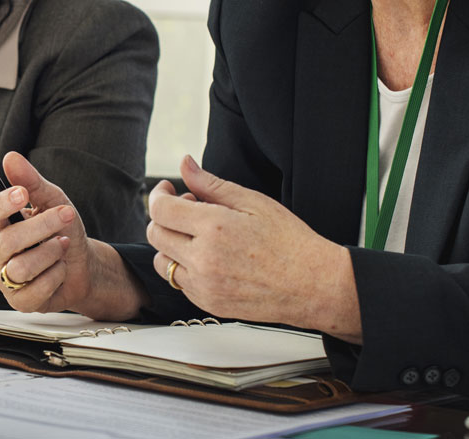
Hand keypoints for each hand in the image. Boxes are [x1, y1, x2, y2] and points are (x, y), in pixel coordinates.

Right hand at [0, 152, 145, 319]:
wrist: (84, 264)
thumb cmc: (62, 230)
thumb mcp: (53, 200)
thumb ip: (32, 181)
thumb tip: (11, 157)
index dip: (0, 204)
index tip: (22, 194)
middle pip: (6, 242)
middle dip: (41, 227)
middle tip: (66, 215)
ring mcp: (6, 279)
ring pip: (21, 268)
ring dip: (51, 253)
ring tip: (63, 245)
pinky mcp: (20, 301)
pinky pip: (34, 291)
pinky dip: (56, 276)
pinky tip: (60, 269)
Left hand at [147, 155, 362, 342]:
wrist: (312, 285)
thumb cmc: (289, 241)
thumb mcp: (252, 201)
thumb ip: (211, 184)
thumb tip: (185, 164)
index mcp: (214, 227)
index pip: (160, 209)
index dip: (159, 195)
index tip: (168, 190)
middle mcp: (203, 259)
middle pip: (156, 234)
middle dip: (165, 216)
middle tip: (190, 208)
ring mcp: (204, 285)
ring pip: (162, 261)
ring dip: (170, 244)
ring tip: (198, 235)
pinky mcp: (208, 303)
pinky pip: (178, 282)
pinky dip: (184, 266)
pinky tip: (208, 256)